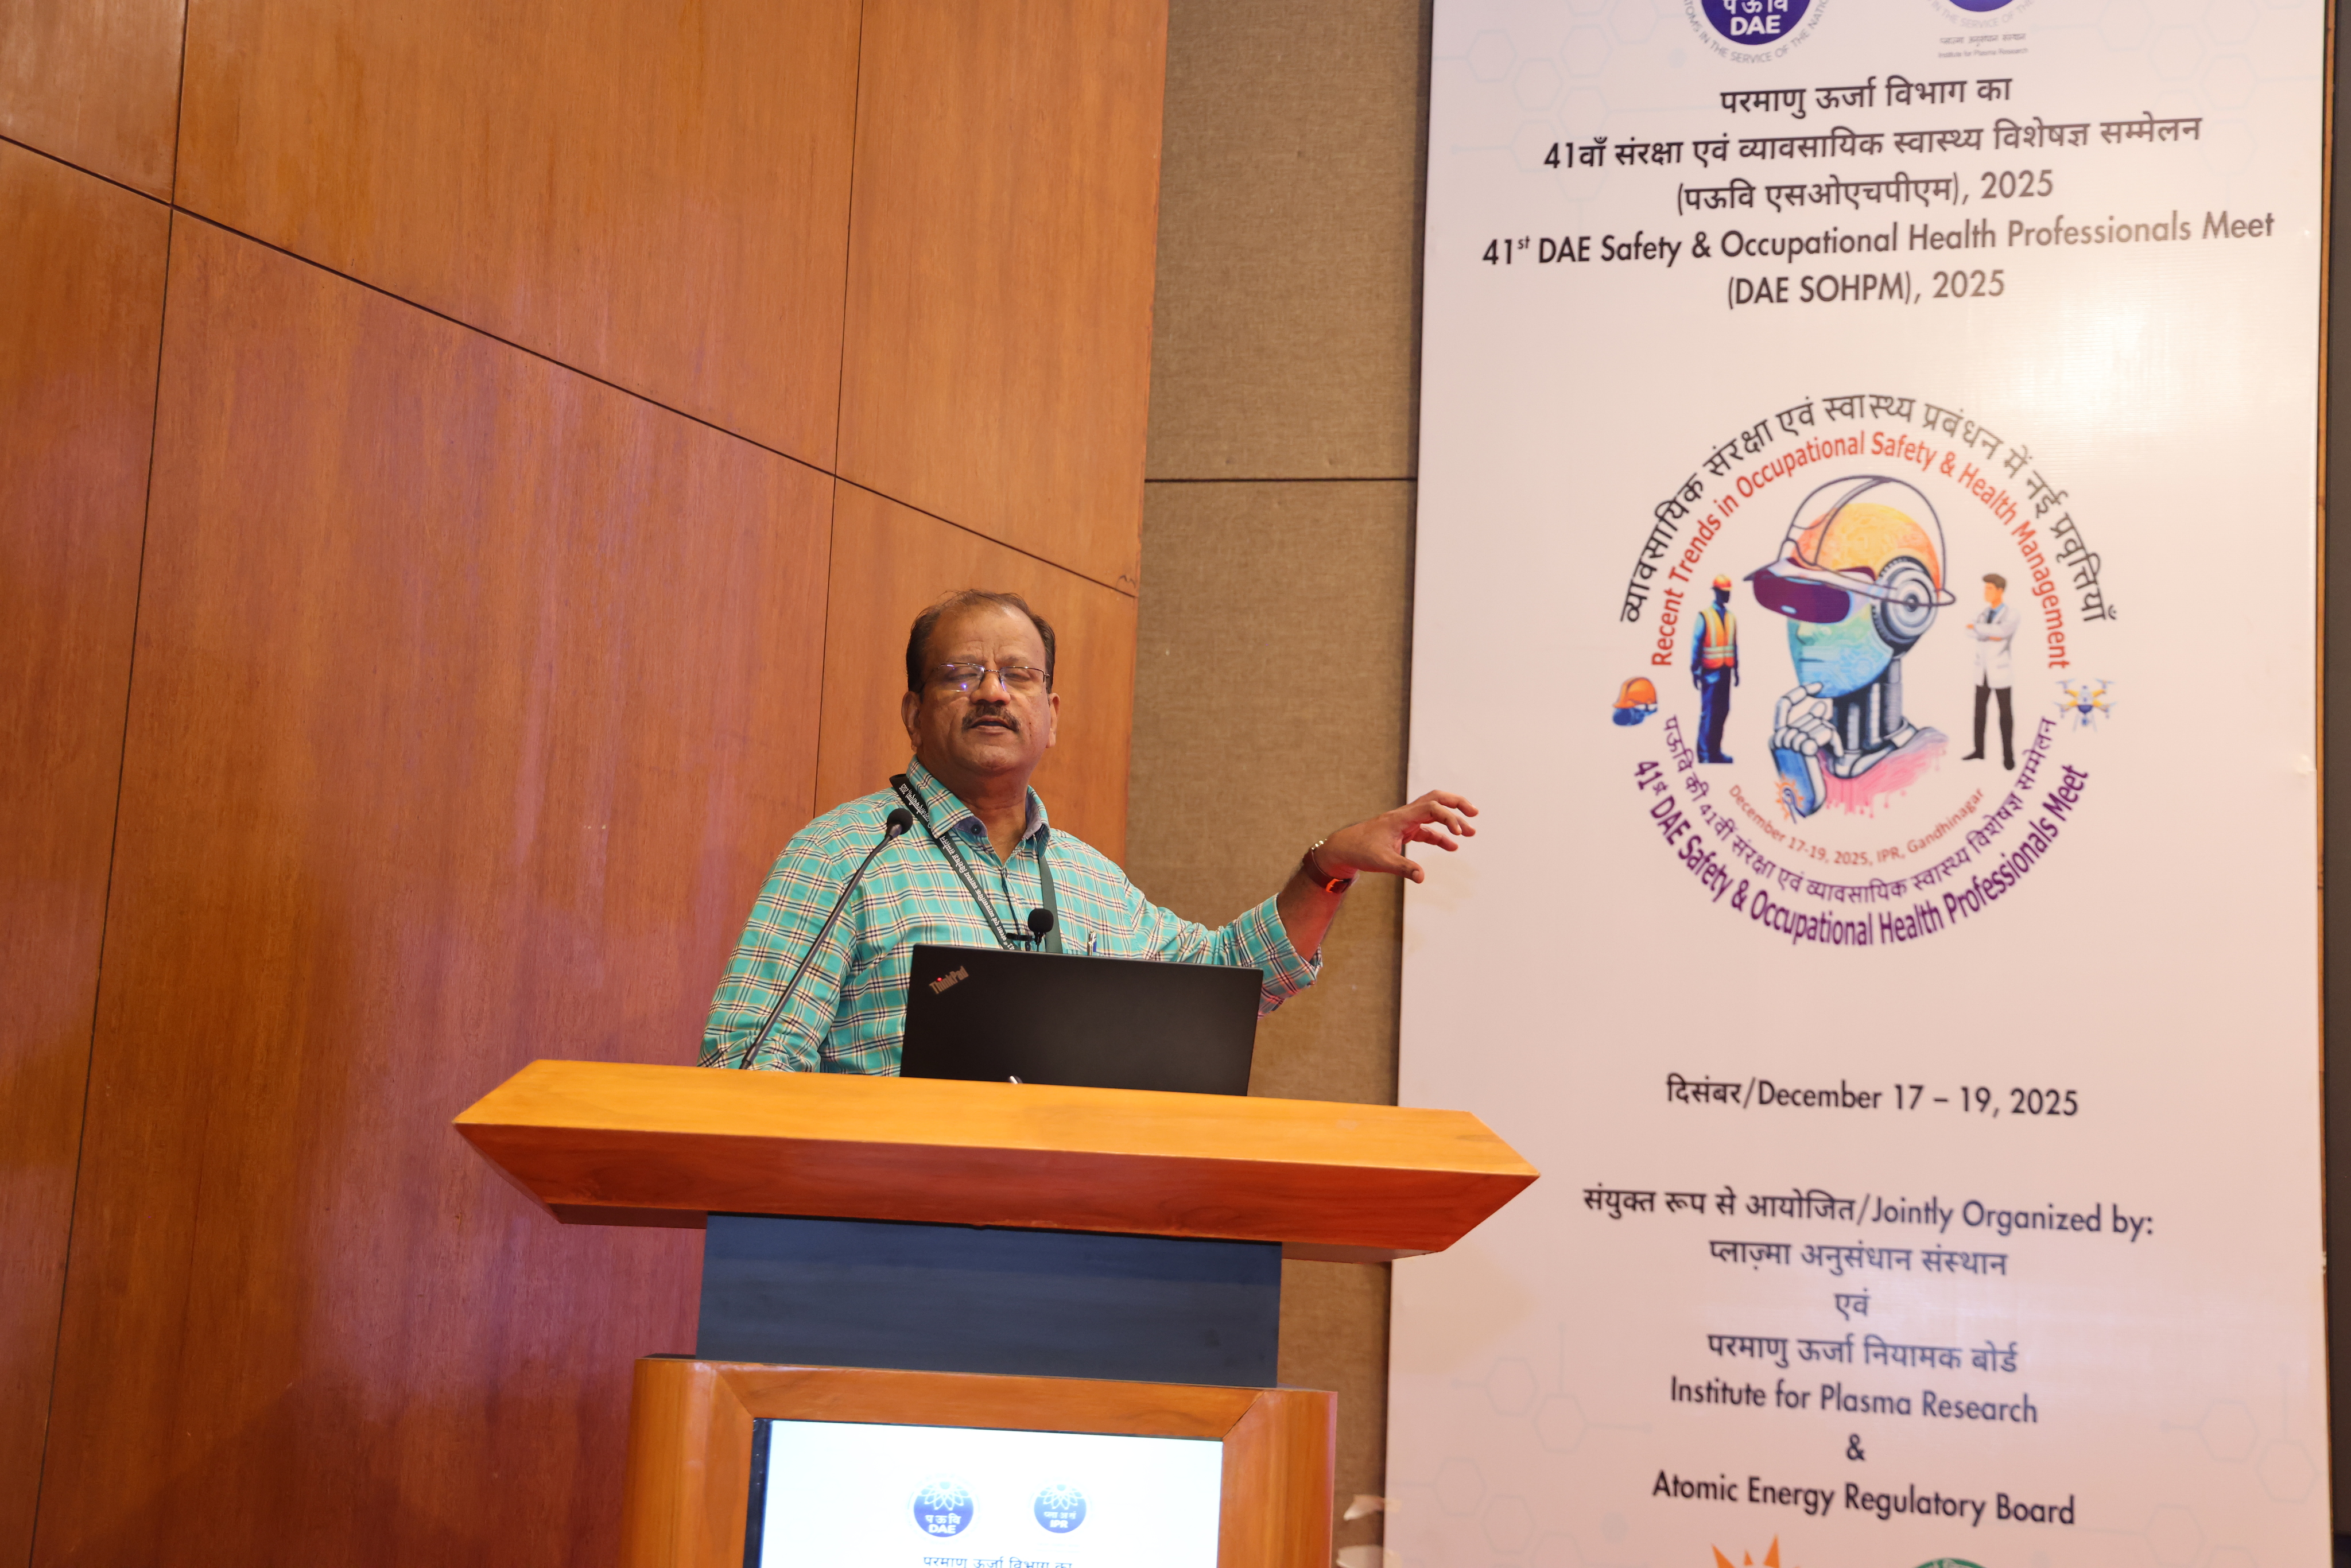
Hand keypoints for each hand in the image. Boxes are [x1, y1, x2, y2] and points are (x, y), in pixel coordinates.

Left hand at [1311, 790, 1478, 884]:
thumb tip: (1422, 877)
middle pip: (1436, 799)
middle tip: (1475, 812)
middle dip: (1457, 804)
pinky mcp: (1405, 831)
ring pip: (1433, 813)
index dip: (1449, 818)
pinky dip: (1440, 836)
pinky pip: (1427, 830)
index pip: (1431, 808)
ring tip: (1470, 832)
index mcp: (1401, 818)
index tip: (1459, 835)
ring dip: (1452, 820)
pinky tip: (1452, 847)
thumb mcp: (1382, 862)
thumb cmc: (1360, 851)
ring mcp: (1406, 822)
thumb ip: (1403, 868)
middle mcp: (1405, 815)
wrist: (1344, 849)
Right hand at [1770, 683, 1835, 818]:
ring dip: (1832, 738)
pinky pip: (1827, 732)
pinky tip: (1835, 756)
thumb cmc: (1806, 782)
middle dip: (1824, 727)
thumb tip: (1822, 705)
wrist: (1804, 804)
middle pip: (1809, 717)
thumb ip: (1809, 729)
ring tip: (1831, 755)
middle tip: (1830, 746)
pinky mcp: (1804, 748)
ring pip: (1820, 724)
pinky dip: (1835, 743)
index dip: (1799, 692)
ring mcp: (1790, 743)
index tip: (1819, 686)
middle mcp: (1778, 738)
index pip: (1783, 705)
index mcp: (1774, 739)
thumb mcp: (1803, 752)